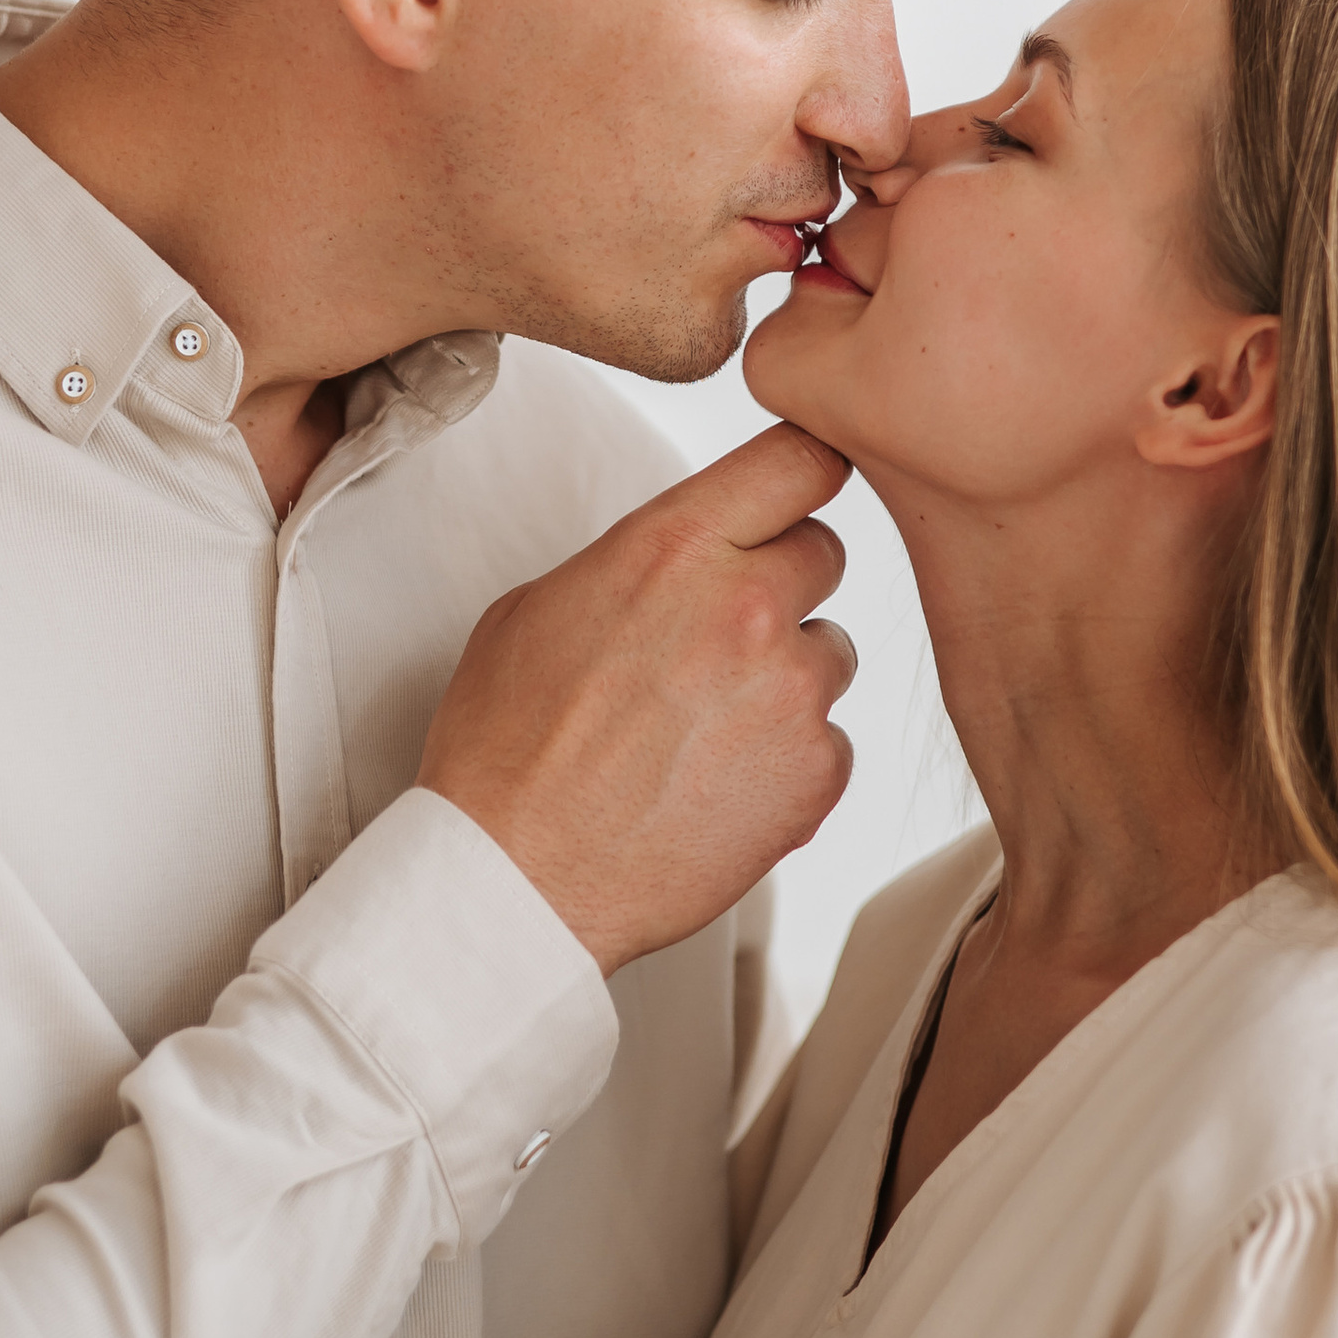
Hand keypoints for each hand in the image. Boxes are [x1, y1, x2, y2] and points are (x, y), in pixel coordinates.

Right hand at [419, 424, 857, 972]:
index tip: (793, 491)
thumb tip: (688, 551)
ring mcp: (792, 693)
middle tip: (718, 638)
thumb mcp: (538, 606)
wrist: (515, 879)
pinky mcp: (816, 775)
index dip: (801, 473)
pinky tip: (716, 784)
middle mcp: (747, 606)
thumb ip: (637, 559)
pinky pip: (831, 741)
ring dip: (786, 677)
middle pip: (825, 551)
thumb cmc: (506, 747)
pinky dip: (789, 760)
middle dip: (782, 583)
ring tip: (702, 728)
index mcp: (673, 547)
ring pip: (831, 652)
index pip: (799, 458)